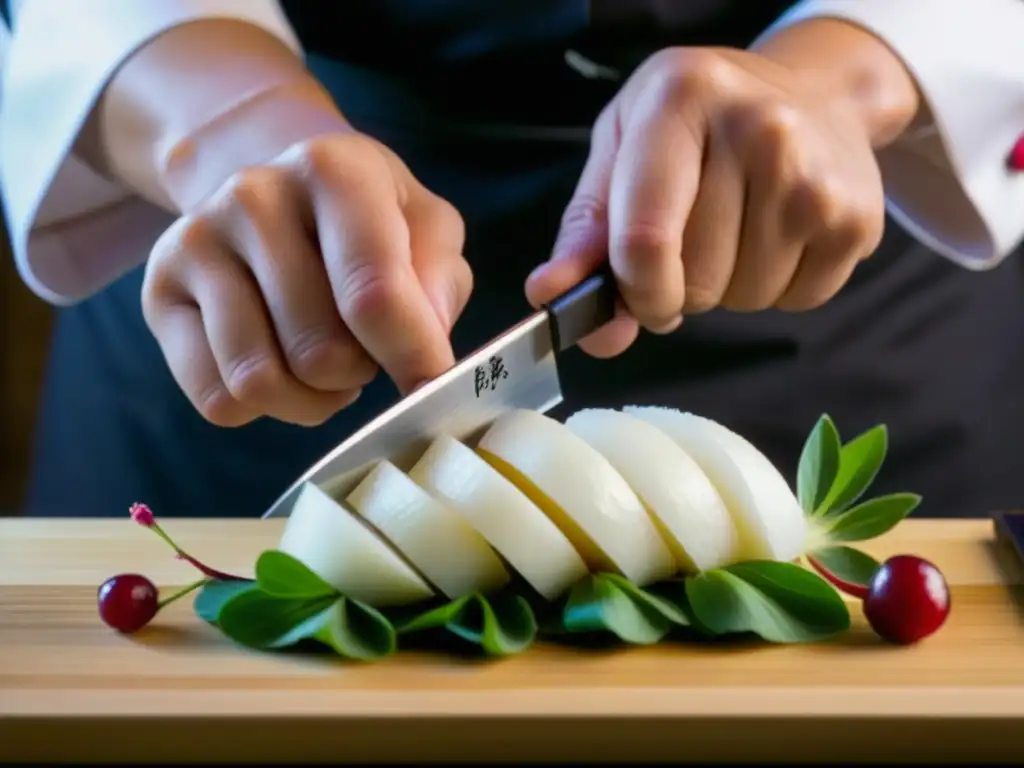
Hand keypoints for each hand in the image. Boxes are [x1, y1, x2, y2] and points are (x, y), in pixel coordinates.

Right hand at [142, 132, 470, 426]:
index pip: (372, 295)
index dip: (411, 357)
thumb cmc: (367, 221)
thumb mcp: (424, 226)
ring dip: (311, 399)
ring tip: (328, 364)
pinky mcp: (159, 293)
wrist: (276, 191)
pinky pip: (216, 399)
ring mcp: (195, 241)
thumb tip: (424, 353)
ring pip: (258, 383)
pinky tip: (281, 367)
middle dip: (357, 372)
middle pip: (318, 354)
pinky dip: (262, 407)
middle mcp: (252, 195)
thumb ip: (438, 281)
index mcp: (332, 170)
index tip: (429, 384)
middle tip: (364, 349)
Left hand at [527, 47, 885, 357]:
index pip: (645, 239)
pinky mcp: (857, 220)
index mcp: (682, 100)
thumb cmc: (697, 125)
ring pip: (744, 298)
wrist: (813, 94)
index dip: (634, 291)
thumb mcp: (623, 149)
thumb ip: (585, 228)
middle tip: (693, 239)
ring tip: (738, 227)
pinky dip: (775, 288)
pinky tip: (776, 234)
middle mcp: (759, 130)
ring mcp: (814, 178)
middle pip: (696, 281)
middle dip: (681, 286)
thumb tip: (550, 296)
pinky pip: (794, 302)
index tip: (634, 297)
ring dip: (728, 287)